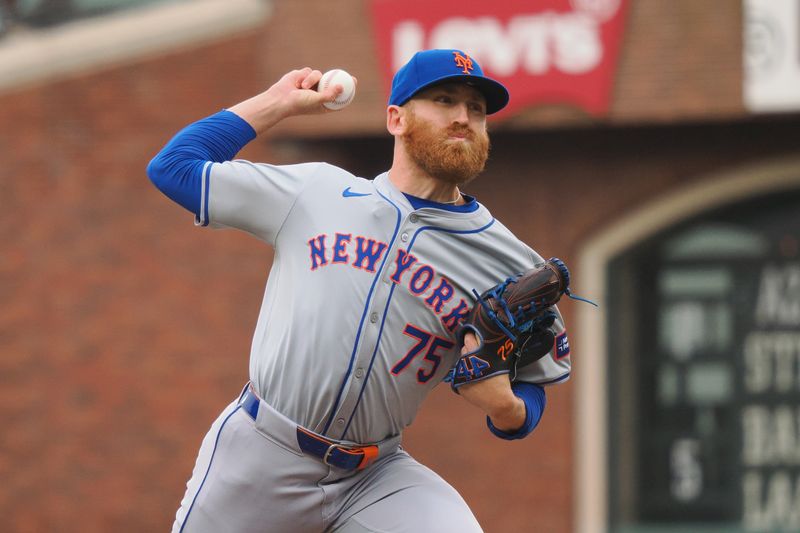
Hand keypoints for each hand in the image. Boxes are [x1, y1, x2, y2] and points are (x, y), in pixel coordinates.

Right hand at [228, 68, 357, 133]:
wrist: (280, 99)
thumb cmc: (299, 104)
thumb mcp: (316, 100)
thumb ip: (329, 94)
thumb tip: (342, 87)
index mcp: (323, 103)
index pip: (338, 96)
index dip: (347, 90)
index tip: (354, 83)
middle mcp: (318, 93)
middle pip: (332, 82)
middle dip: (340, 77)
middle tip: (348, 75)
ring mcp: (310, 84)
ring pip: (318, 74)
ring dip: (311, 79)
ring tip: (303, 87)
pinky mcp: (302, 76)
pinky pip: (308, 71)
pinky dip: (303, 76)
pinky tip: (297, 83)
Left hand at [456, 333, 525, 431]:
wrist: (499, 403)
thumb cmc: (501, 381)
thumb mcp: (499, 363)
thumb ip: (491, 351)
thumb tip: (489, 336)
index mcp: (477, 358)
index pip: (469, 340)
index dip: (470, 335)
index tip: (471, 332)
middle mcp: (467, 366)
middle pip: (464, 350)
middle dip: (468, 347)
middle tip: (473, 346)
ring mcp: (461, 376)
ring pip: (461, 362)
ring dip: (466, 360)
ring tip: (474, 362)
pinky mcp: (459, 386)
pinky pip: (459, 374)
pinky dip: (464, 373)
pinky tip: (472, 373)